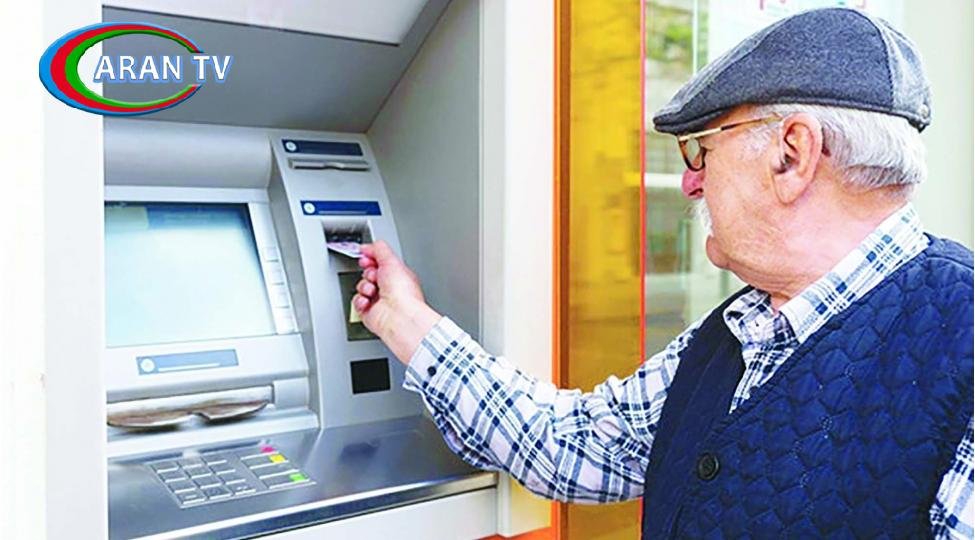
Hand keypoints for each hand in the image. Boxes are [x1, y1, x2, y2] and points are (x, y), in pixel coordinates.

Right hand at [353, 241, 440, 362]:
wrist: (399, 316)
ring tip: (373, 291)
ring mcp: (378, 300)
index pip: (380, 261)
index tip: (366, 256)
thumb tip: (367, 246)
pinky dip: (360, 300)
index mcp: (397, 274)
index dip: (371, 257)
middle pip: (369, 272)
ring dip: (364, 287)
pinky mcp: (369, 311)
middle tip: (374, 276)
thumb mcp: (392, 261)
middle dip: (368, 272)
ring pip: (361, 286)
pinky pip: (356, 301)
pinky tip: (368, 302)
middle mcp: (389, 287)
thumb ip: (379, 249)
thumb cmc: (403, 293)